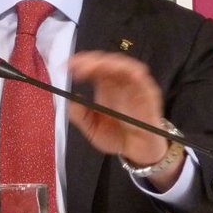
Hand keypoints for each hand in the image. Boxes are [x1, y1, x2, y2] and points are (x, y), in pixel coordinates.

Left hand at [67, 51, 173, 172]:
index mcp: (105, 85)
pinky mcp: (147, 94)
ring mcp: (133, 86)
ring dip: (107, 63)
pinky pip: (141, 78)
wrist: (137, 152)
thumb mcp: (91, 128)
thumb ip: (80, 115)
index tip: (65, 66)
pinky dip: (131, 71)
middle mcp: (119, 82)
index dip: (80, 62)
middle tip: (76, 65)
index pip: (93, 66)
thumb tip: (68, 99)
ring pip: (123, 65)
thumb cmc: (116, 136)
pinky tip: (118, 71)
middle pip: (106, 62)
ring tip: (91, 68)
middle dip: (90, 60)